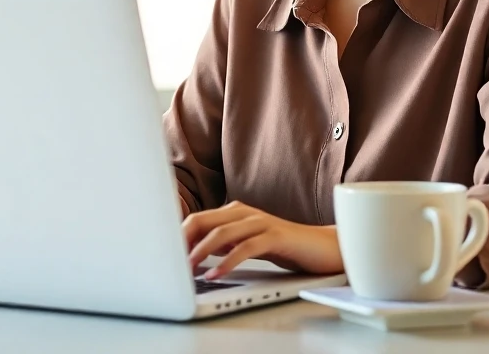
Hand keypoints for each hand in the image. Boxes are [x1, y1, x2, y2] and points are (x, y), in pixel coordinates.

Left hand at [183, 201, 342, 279]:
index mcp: (235, 213)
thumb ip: (222, 245)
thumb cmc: (284, 247)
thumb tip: (192, 254)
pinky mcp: (276, 236)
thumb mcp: (246, 244)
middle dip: (182, 242)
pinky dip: (228, 261)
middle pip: (203, 221)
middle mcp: (245, 213)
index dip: (178, 236)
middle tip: (170, 264)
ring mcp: (260, 222)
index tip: (164, 255)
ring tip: (188, 270)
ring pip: (221, 233)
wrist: (324, 247)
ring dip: (200, 253)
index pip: (197, 219)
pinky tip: (217, 274)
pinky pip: (246, 247)